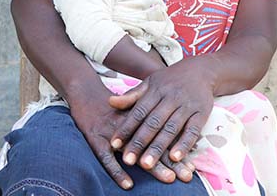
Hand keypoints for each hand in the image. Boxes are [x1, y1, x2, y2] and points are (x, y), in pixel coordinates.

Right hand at [68, 84, 185, 188]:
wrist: (84, 93)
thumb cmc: (112, 106)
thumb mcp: (132, 109)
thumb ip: (151, 121)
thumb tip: (177, 136)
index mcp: (140, 118)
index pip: (162, 135)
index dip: (177, 150)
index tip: (192, 166)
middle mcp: (129, 125)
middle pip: (154, 143)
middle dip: (172, 161)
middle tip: (187, 176)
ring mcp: (111, 131)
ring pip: (136, 151)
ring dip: (154, 166)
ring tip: (169, 179)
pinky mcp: (95, 138)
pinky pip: (106, 158)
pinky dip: (117, 171)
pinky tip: (128, 185)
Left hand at [107, 58, 213, 173]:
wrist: (200, 70)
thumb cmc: (170, 80)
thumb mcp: (150, 83)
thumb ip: (132, 95)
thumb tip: (110, 102)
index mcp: (155, 91)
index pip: (138, 112)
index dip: (126, 128)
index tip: (114, 144)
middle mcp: (170, 98)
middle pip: (153, 123)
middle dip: (139, 142)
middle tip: (127, 160)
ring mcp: (186, 106)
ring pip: (171, 129)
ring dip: (159, 148)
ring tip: (147, 165)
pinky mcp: (201, 113)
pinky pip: (193, 131)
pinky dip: (184, 144)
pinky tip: (175, 158)